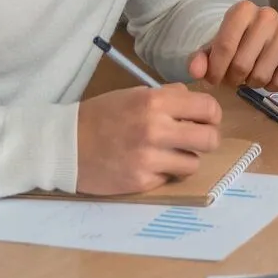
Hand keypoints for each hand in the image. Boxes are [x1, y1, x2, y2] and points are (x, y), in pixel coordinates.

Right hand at [75, 84, 221, 196]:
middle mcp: (156, 129)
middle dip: (207, 139)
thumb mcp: (134, 95)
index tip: (206, 119)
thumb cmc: (101, 116)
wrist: (65, 146)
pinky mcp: (141, 182)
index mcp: (155, 102)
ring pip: (193, 163)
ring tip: (170, 154)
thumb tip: (194, 100)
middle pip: (209, 139)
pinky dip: (164, 172)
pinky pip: (169, 178)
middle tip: (196, 140)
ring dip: (186, 159)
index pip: (207, 107)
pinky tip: (149, 165)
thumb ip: (167, 96)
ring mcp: (149, 159)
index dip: (212, 114)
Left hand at [187, 1, 277, 91]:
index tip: (212, 78)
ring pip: (261, 76)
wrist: (268, 36)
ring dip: (251, 83)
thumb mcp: (214, 46)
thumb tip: (196, 72)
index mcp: (243, 10)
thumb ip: (201, 59)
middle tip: (233, 76)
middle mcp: (267, 15)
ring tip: (250, 73)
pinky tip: (268, 74)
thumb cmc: (237, 41)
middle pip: (242, 64)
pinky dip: (271, 86)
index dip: (215, 70)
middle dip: (233, 78)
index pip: (224, 46)